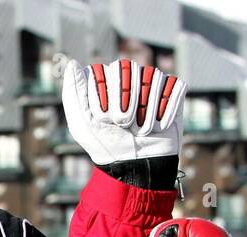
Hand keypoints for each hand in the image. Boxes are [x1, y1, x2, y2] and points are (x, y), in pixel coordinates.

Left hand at [61, 57, 185, 163]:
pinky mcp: (172, 90)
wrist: (136, 163)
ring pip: (151, 76)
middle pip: (128, 67)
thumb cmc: (105, 144)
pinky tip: (158, 125)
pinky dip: (164, 110)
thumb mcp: (82, 123)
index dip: (104, 96)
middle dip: (124, 101)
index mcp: (104, 81)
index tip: (103, 118)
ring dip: (145, 110)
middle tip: (122, 124)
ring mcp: (150, 82)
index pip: (104, 70)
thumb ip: (74, 93)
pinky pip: (173, 87)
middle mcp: (127, 76)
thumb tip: (73, 63)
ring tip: (140, 128)